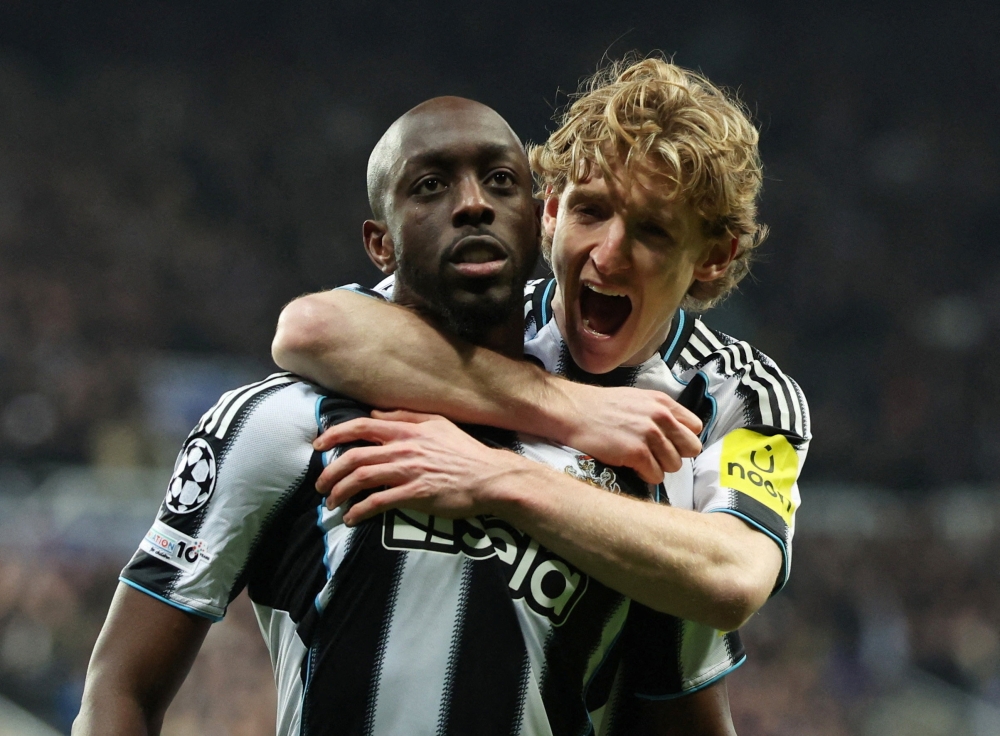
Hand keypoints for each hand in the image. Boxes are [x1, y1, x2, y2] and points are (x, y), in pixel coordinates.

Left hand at [312, 410, 522, 525]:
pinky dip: (360, 511)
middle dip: (330, 471)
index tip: (319, 444)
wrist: (489, 478)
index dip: (336, 434)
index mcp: (407, 430)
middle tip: (320, 485)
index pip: (363, 426)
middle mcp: (404, 448)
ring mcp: (409, 472)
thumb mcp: (438, 424)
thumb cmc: (465, 452)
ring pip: (362, 478)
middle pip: (355, 456)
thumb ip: (406, 416)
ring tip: (331, 503)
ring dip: (340, 492)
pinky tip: (352, 518)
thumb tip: (376, 413)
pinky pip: (378, 502)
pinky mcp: (416, 495)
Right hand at [559, 383, 702, 482]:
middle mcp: (660, 417)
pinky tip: (629, 465)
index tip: (669, 443)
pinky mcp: (636, 453)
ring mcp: (649, 435)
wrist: (572, 412)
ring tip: (638, 460)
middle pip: (690, 448)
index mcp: (663, 402)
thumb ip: (660, 414)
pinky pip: (656, 475)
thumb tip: (677, 435)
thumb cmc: (600, 408)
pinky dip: (645, 475)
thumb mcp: (637, 400)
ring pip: (674, 465)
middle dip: (675, 454)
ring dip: (658, 466)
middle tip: (655, 455)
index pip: (694, 427)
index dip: (682, 439)